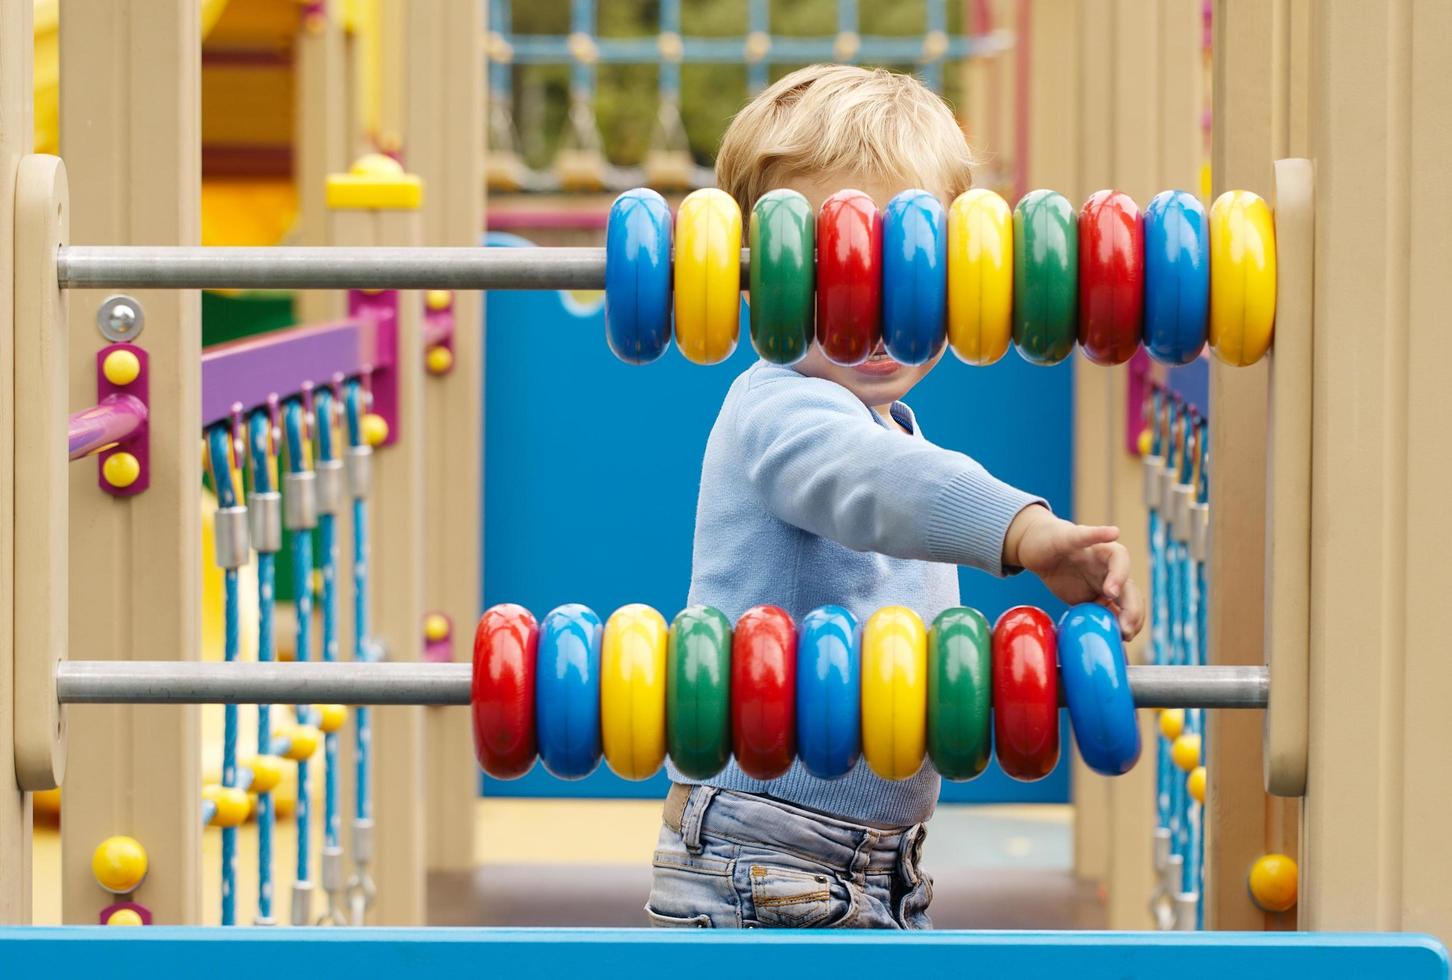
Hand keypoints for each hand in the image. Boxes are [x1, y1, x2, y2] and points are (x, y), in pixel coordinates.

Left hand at [1003, 505, 1145, 639]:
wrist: (1036, 550)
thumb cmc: (1050, 537)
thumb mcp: (1065, 535)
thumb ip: (1087, 534)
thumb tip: (1116, 531)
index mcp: (1106, 551)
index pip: (1122, 561)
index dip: (1120, 576)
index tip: (1109, 593)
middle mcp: (1110, 570)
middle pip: (1129, 590)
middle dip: (1132, 610)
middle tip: (1125, 629)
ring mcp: (1104, 587)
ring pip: (1126, 606)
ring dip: (1129, 621)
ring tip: (1124, 637)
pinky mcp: (1094, 601)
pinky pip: (1110, 615)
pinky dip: (1114, 627)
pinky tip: (1115, 640)